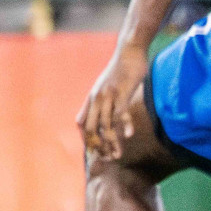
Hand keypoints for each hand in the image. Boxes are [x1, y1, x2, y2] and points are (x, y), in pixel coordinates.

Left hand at [77, 43, 149, 159]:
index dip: (87, 141)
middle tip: (107, 159)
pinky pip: (121, 113)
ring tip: (117, 155)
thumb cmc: (118, 70)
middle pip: (91, 128)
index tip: (96, 154)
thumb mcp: (101, 87)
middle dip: (97, 146)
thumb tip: (81, 121)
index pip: (83, 125)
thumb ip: (92, 104)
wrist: (129, 51)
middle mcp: (97, 99)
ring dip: (111, 142)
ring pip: (106, 125)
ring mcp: (109, 96)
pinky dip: (125, 126)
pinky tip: (129, 136)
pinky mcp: (121, 93)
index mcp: (91, 99)